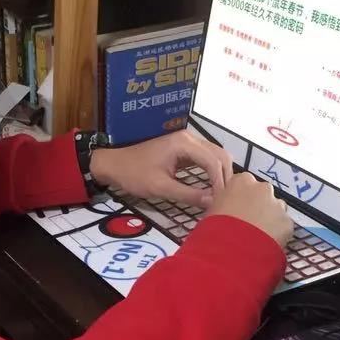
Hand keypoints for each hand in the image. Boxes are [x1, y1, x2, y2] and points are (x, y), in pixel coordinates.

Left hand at [88, 129, 231, 209]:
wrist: (114, 164)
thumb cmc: (134, 175)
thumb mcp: (160, 187)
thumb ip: (188, 194)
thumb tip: (212, 202)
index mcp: (183, 143)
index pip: (213, 161)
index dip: (221, 182)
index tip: (222, 201)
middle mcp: (189, 137)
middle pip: (219, 154)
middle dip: (225, 176)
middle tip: (225, 199)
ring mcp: (187, 141)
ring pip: (214, 155)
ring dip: (220, 173)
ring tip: (220, 195)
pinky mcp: (184, 148)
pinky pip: (205, 157)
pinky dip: (212, 170)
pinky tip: (212, 187)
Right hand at [208, 173, 293, 250]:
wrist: (230, 251)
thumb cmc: (215, 229)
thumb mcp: (211, 209)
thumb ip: (222, 201)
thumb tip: (222, 203)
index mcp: (242, 181)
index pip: (244, 184)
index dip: (240, 198)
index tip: (237, 209)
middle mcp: (262, 188)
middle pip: (263, 195)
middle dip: (258, 206)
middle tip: (248, 223)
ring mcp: (277, 205)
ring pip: (275, 210)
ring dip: (269, 219)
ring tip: (257, 236)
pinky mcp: (287, 222)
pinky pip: (283, 227)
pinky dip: (277, 234)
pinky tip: (266, 243)